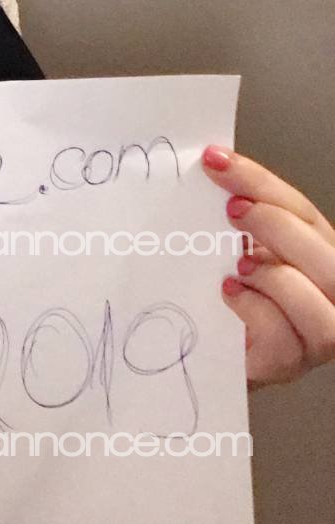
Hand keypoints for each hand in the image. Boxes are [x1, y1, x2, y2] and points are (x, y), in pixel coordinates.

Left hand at [201, 145, 334, 388]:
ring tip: (238, 264)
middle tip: (231, 209)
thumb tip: (209, 167)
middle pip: (327, 256)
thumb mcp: (229, 246)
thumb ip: (235, 217)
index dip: (261, 182)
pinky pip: (283, 337)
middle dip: (278, 225)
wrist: (202, 350)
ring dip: (275, 276)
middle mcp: (324, 294)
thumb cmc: (221, 295)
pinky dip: (255, 309)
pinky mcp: (286, 363)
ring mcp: (312, 334)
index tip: (216, 160)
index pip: (301, 211)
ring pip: (321, 305)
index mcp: (312, 254)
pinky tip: (229, 293)